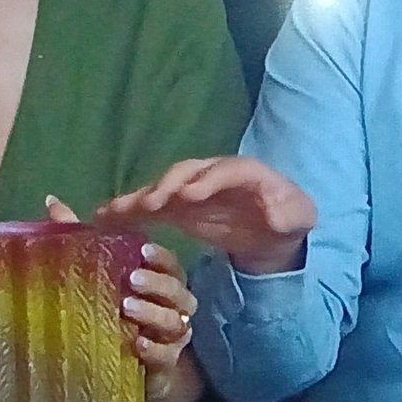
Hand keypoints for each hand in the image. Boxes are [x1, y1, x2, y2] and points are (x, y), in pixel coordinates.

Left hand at [45, 195, 196, 401]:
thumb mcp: (95, 269)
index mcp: (162, 279)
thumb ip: (78, 235)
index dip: (161, 257)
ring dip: (153, 313)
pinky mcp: (166, 362)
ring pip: (175, 321)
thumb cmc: (112, 305)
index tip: (142, 250)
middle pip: (178, 290)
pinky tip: (136, 343)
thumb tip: (51, 201)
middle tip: (131, 279)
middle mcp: (173, 305)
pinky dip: (154, 348)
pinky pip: (167, 354)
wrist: (126, 360)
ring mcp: (172, 335)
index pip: (171, 263)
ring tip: (126, 308)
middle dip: (157, 283)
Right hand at [95, 157, 316, 274]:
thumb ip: (289, 214)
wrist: (272, 230)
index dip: (207, 180)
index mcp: (245, 172)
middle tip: (150, 204)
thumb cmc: (287, 217)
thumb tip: (274, 213)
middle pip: (187, 172)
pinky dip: (128, 211)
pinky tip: (103, 218)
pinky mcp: (177, 208)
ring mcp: (192, 189)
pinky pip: (150, 207)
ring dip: (140, 198)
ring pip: (163, 187)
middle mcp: (212, 174)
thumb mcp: (298, 217)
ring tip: (113, 211)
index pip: (225, 171)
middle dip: (168, 186)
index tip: (189, 196)